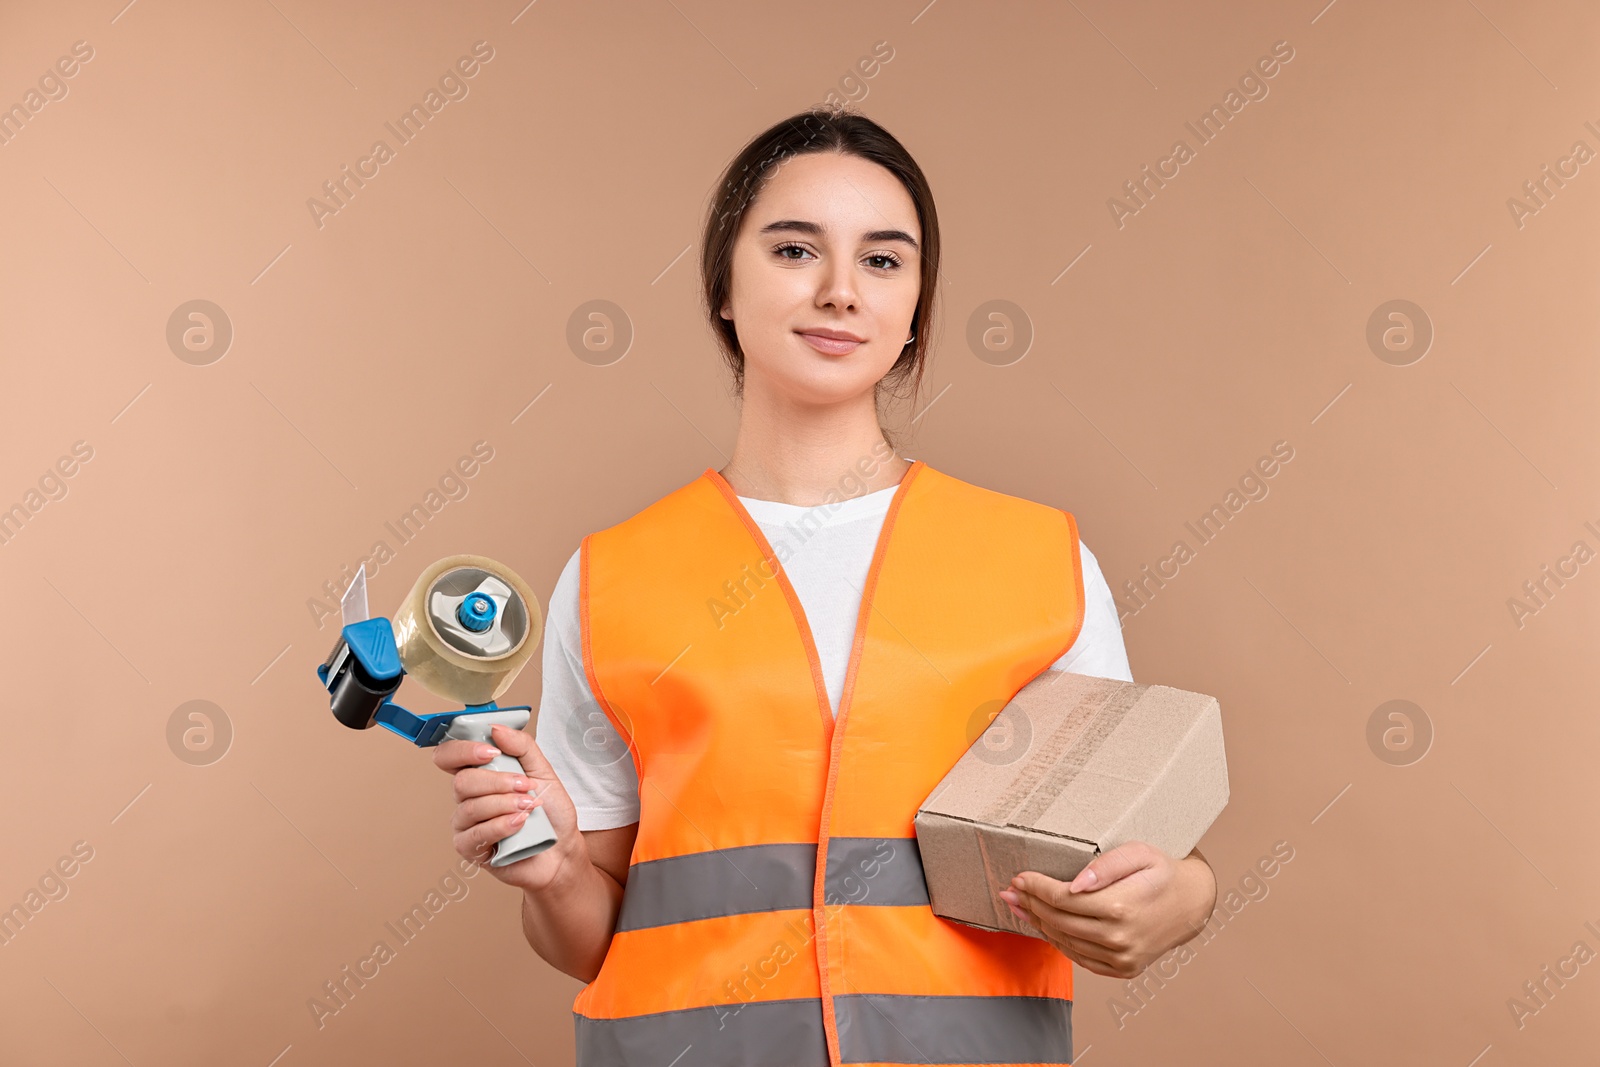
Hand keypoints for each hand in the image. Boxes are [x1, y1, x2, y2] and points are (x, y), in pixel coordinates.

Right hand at [431, 723, 586, 893]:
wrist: (562, 850)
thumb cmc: (550, 813)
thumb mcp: (543, 771)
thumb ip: (521, 746)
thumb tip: (496, 728)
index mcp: (479, 774)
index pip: (449, 756)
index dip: (462, 750)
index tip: (491, 751)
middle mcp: (467, 798)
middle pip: (462, 781)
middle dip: (498, 782)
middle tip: (525, 786)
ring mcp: (466, 824)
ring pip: (471, 807)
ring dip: (505, 804)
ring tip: (529, 807)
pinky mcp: (470, 849)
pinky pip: (476, 834)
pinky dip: (502, 826)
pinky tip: (520, 824)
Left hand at [998, 842, 1216, 978]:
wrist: (1192, 903)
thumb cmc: (1162, 871)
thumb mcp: (1139, 853)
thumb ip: (1105, 866)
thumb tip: (1074, 884)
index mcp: (1122, 908)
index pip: (1063, 900)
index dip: (1036, 888)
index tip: (1019, 877)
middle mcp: (1120, 939)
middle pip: (1059, 921)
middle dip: (1030, 904)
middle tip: (1010, 890)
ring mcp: (1122, 958)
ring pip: (1066, 942)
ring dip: (1038, 924)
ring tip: (1019, 907)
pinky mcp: (1122, 969)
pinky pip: (1080, 958)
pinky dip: (1059, 942)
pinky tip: (1045, 926)